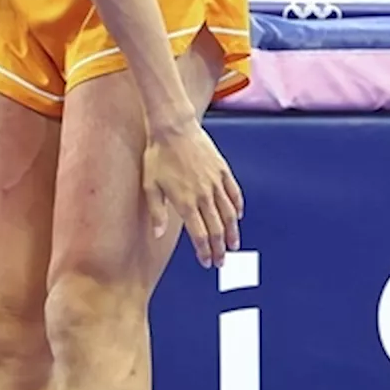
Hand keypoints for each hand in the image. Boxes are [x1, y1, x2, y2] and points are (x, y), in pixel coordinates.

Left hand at [142, 119, 243, 268]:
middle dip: (219, 249)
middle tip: (221, 261)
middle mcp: (204, 196)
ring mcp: (216, 183)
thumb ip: (156, 212)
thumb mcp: (150, 185)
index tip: (206, 262)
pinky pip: (234, 193)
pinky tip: (238, 216)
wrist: (173, 127)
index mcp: (185, 202)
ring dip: (232, 232)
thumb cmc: (158, 156)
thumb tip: (157, 234)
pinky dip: (238, 206)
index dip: (204, 252)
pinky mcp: (223, 170)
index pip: (200, 235)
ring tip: (233, 245)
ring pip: (229, 214)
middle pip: (216, 229)